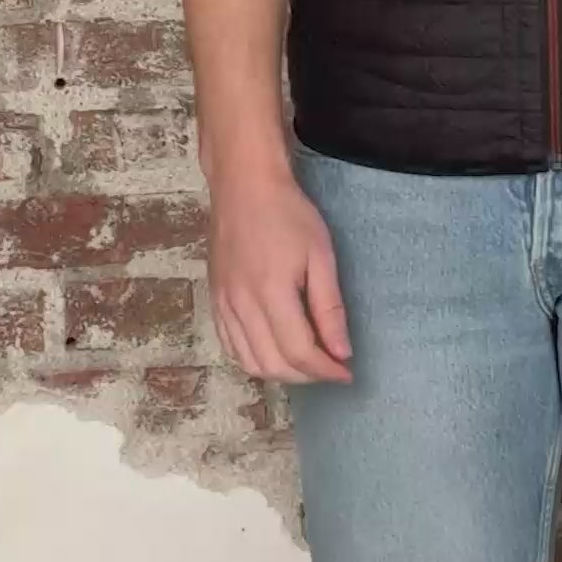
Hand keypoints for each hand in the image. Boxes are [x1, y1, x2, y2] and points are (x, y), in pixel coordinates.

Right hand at [207, 168, 352, 385]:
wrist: (244, 185)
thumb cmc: (288, 213)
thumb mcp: (320, 254)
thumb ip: (329, 307)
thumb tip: (341, 352)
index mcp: (271, 292)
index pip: (299, 352)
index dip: (325, 370)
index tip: (346, 372)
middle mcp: (242, 305)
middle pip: (273, 364)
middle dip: (306, 376)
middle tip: (330, 368)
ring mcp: (224, 304)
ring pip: (249, 362)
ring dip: (280, 373)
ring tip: (306, 363)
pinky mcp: (215, 300)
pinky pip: (230, 346)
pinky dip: (253, 360)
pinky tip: (273, 351)